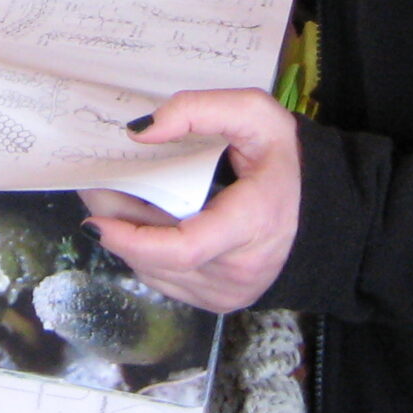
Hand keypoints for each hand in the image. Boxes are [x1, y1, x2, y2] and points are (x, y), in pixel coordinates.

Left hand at [86, 90, 300, 314]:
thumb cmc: (281, 158)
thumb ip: (199, 111)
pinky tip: (140, 221)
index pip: (185, 248)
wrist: (319, 209)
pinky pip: (166, 280)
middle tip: (92, 188)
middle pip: (158, 259)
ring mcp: (228, 292)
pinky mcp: (218, 302)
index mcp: (252, 222)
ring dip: (126, 238)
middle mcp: (239, 269)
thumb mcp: (254, 113)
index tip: (97, 220)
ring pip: (156, 272)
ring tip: (112, 198)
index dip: (134, 239)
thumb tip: (141, 133)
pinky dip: (145, 252)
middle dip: (116, 225)